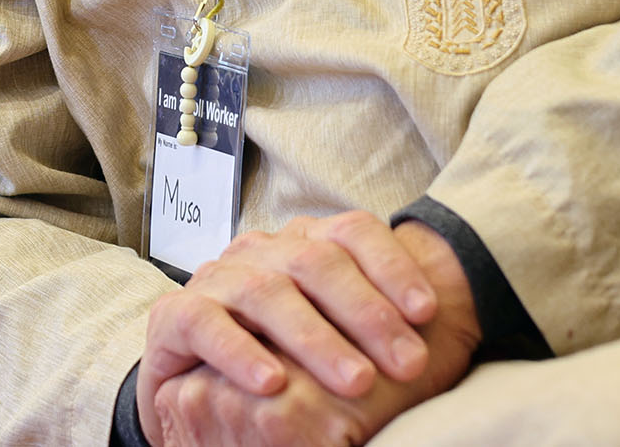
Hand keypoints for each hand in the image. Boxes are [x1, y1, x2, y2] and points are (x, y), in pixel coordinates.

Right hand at [139, 217, 481, 446]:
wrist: (196, 386)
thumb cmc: (285, 360)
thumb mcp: (337, 335)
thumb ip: (374, 323)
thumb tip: (444, 324)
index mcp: (304, 244)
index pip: (353, 232)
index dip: (392, 265)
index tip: (428, 312)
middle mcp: (261, 252)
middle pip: (317, 262)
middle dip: (367, 314)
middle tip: (407, 364)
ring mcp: (217, 280)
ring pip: (266, 293)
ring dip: (315, 339)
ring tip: (355, 381)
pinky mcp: (175, 317)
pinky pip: (206, 325)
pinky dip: (240, 353)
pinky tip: (273, 382)